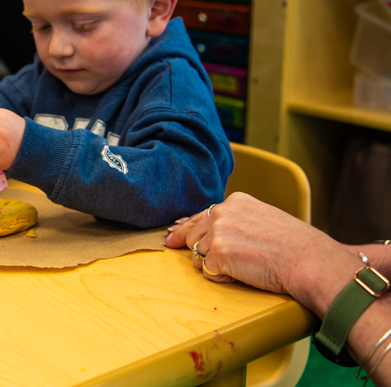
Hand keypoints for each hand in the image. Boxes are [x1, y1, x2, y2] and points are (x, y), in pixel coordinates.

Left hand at [164, 192, 355, 309]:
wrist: (308, 259)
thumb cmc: (293, 245)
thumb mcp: (261, 218)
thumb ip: (236, 221)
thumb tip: (210, 233)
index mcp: (234, 201)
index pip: (200, 216)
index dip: (184, 229)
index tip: (172, 237)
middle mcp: (222, 212)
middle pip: (194, 238)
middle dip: (204, 252)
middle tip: (234, 260)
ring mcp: (218, 232)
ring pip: (199, 256)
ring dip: (217, 266)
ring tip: (247, 264)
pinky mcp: (218, 253)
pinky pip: (208, 272)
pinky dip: (222, 278)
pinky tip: (244, 273)